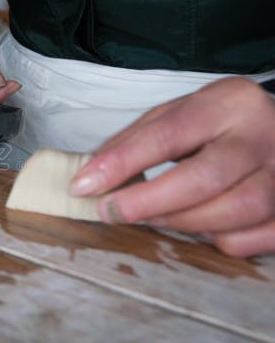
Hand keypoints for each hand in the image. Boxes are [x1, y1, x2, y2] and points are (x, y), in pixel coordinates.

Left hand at [70, 77, 274, 256]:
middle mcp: (264, 134)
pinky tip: (204, 226)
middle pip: (204, 178)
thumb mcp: (178, 115)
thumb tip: (89, 177)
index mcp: (229, 102)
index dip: (121, 163)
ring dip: (184, 223)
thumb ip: (134, 141)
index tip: (84, 185)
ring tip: (156, 217)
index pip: (168, 133)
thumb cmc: (220, 126)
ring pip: (235, 211)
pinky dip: (222, 239)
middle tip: (112, 212)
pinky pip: (256, 238)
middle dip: (148, 202)